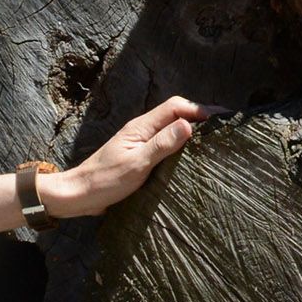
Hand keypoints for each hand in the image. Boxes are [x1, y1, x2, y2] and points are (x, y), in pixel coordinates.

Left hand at [47, 96, 217, 217]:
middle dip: (197, 116)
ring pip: (169, 129)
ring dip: (189, 131)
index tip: (219, 117)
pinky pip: (163, 145)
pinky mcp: (138, 157)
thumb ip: (162, 144)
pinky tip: (188, 156)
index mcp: (141, 127)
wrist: (79, 195)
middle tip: (221, 128)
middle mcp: (141, 130)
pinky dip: (179, 145)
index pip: (175, 106)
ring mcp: (139, 143)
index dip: (197, 108)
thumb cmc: (105, 180)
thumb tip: (188, 125)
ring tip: (211, 140)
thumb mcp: (137, 163)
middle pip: (174, 115)